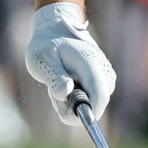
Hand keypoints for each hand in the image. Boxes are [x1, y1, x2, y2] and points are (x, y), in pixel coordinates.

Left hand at [25, 2, 116, 124]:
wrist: (56, 32)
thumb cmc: (47, 46)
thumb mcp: (42, 59)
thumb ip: (54, 77)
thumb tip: (65, 93)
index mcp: (90, 64)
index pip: (99, 97)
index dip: (88, 113)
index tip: (67, 115)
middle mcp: (103, 71)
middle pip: (95, 105)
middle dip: (73, 105)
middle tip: (53, 90)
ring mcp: (106, 76)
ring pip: (92, 104)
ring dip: (73, 101)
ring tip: (59, 81)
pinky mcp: (104, 81)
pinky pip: (91, 100)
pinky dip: (76, 97)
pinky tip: (67, 82)